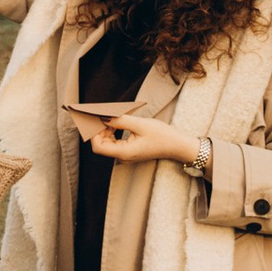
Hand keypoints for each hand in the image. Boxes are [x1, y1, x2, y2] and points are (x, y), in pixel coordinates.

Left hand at [65, 102, 209, 173]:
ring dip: (105, 129)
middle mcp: (123, 156)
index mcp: (124, 152)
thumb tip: (102, 116)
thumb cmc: (162, 136)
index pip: (98, 146)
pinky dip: (112, 131)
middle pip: (101, 144)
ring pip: (107, 142)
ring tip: (111, 116)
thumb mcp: (140, 124)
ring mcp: (126, 154)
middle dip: (98, 129)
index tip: (93, 118)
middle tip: (100, 114)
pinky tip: (117, 121)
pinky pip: (114, 141)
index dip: (93, 132)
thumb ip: (119, 120)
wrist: (178, 145)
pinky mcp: (130, 150)